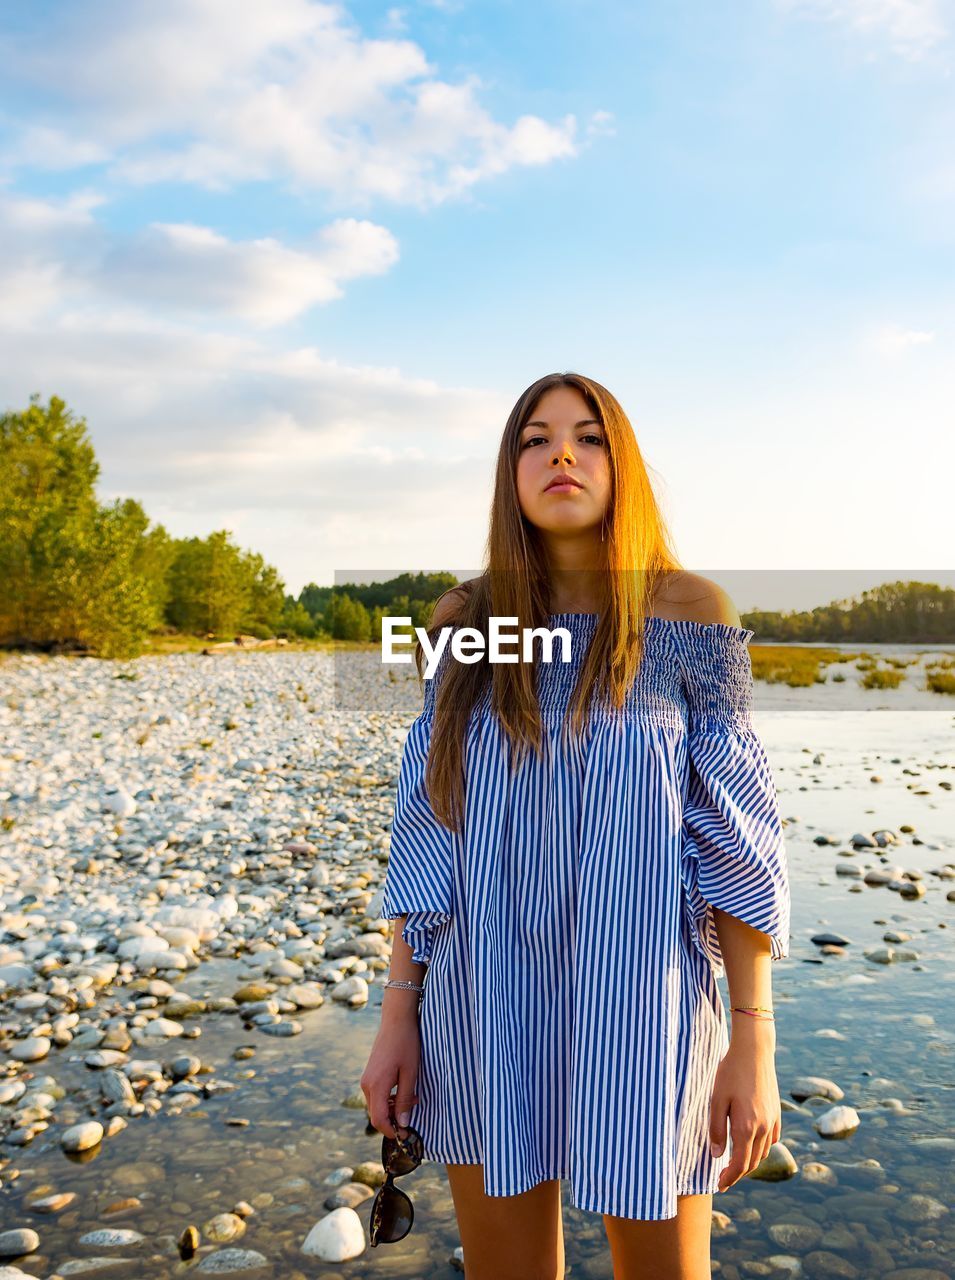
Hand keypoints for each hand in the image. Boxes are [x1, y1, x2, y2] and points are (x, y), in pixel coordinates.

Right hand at [360, 1018, 420, 1140]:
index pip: (379, 1120)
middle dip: (394, 1119)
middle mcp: (367, 1084)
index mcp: (376, 1086)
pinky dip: (389, 1098)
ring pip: (377, 1105)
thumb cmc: (406, 1044)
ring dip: (393, 1107)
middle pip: (376, 1114)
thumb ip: (405, 1100)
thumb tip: (403, 1124)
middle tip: (414, 1110)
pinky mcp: (370, 1074)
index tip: (407, 1135)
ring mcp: (366, 1079)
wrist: (396, 1020)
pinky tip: (404, 1088)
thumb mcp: (410, 1073)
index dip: (392, 1131)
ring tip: (412, 1096)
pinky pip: (377, 1094)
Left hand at [708, 1039, 780, 1191]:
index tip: (720, 1185)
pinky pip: (771, 1139)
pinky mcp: (776, 1112)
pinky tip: (751, 1144)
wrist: (754, 1051)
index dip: (729, 1178)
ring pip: (763, 1152)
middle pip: (752, 1162)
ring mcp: (772, 1120)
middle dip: (738, 1173)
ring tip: (735, 1161)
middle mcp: (763, 1128)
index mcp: (746, 1128)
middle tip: (724, 1177)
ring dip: (750, 1161)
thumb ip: (716, 1129)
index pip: (739, 1164)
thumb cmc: (730, 1073)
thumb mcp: (716, 1099)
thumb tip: (716, 1155)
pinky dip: (761, 1148)